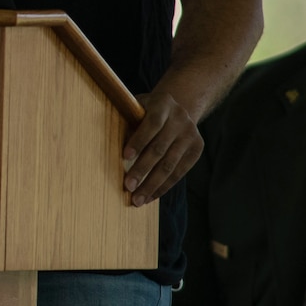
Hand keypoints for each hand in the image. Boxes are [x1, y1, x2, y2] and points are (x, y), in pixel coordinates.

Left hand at [124, 86, 202, 205]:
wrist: (180, 106)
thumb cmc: (148, 110)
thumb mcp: (138, 107)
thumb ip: (129, 122)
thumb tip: (109, 147)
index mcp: (163, 105)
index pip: (152, 124)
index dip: (139, 140)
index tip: (124, 157)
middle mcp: (180, 119)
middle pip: (160, 148)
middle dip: (142, 169)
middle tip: (128, 186)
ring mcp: (191, 135)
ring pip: (170, 164)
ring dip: (152, 184)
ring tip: (137, 200)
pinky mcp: (197, 149)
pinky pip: (179, 172)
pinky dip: (164, 186)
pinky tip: (151, 196)